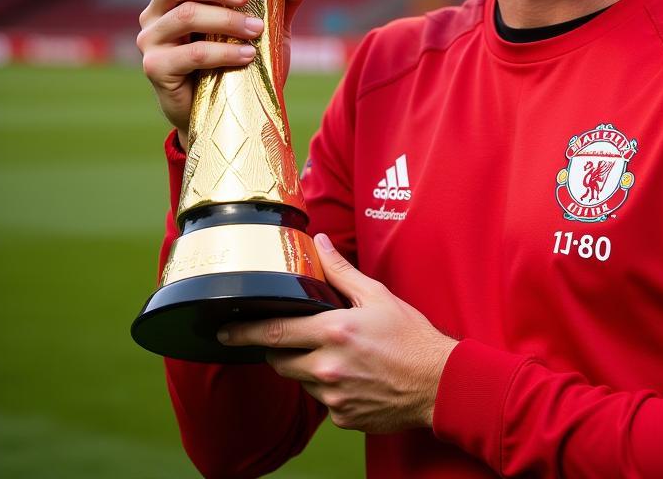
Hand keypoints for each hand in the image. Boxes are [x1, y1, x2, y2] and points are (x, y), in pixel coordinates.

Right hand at [136, 0, 311, 137]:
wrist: (234, 111)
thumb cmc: (244, 59)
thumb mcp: (269, 24)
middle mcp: (156, 11)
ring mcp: (152, 40)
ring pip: (184, 16)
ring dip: (226, 20)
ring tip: (257, 29)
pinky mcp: (156, 68)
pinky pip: (189, 54)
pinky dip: (222, 53)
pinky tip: (247, 55)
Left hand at [218, 234, 457, 432]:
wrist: (438, 384)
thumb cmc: (411, 337)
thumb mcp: (378, 296)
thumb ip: (341, 272)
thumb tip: (319, 244)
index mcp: (334, 332)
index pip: (274, 333)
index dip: (244, 333)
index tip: (224, 331)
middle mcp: (327, 367)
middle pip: (278, 361)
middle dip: (275, 348)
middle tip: (285, 336)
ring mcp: (332, 397)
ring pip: (299, 380)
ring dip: (304, 366)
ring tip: (331, 352)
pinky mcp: (341, 418)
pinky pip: (320, 400)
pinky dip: (326, 386)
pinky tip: (350, 374)